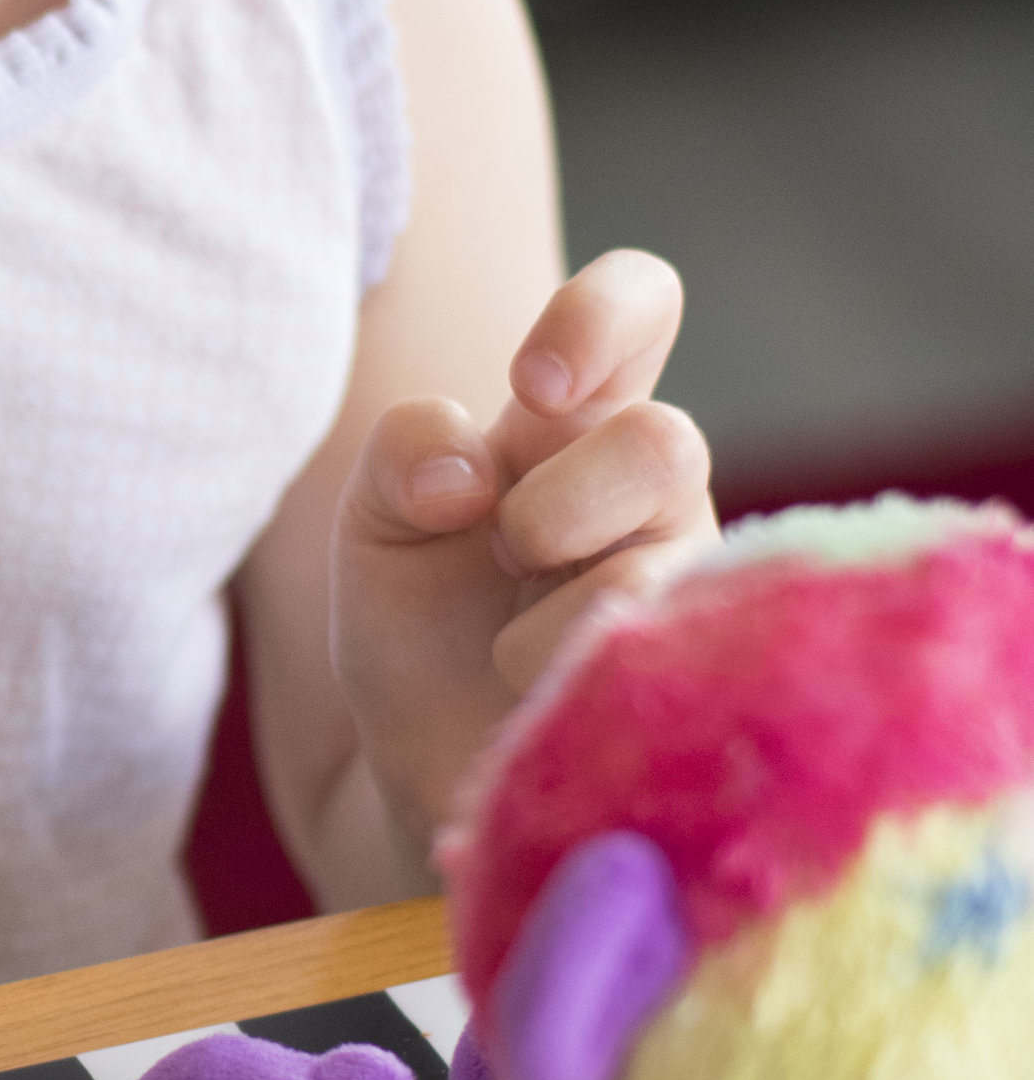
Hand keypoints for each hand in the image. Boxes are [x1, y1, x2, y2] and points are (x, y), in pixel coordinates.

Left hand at [331, 248, 716, 862]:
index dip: (602, 316)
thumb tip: (469, 474)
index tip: (531, 386)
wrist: (428, 772)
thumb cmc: (421, 623)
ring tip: (508, 658)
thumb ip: (402, 454)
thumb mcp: (379, 521)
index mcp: (577, 424)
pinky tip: (544, 708)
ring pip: (658, 565)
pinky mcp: (701, 687)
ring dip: (556, 614)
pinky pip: (665, 664)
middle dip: (563, 503)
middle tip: (506, 551)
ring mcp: (691, 589)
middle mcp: (653, 492)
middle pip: (664, 441)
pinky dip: (572, 685)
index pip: (641, 307)